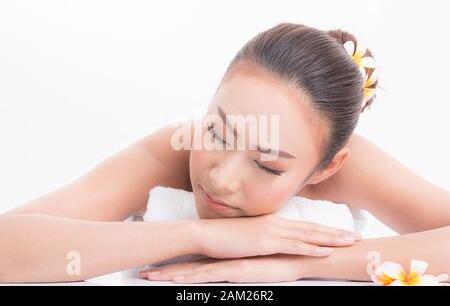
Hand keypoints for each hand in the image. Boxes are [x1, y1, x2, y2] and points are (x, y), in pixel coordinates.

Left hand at [139, 254, 308, 282]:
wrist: (294, 256)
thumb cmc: (274, 260)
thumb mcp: (252, 264)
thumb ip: (240, 264)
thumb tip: (230, 268)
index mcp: (222, 259)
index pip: (193, 263)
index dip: (174, 265)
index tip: (155, 266)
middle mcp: (220, 260)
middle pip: (186, 266)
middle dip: (163, 270)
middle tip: (141, 273)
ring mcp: (225, 265)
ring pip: (191, 272)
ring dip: (169, 274)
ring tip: (148, 277)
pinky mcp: (235, 271)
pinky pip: (208, 276)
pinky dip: (190, 278)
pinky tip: (175, 279)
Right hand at [194, 214, 360, 258]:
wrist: (206, 234)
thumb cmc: (223, 236)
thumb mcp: (247, 236)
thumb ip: (262, 237)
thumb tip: (271, 243)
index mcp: (273, 222)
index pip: (304, 226)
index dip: (324, 229)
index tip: (340, 232)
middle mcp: (276, 223)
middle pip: (312, 228)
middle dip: (335, 232)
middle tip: (356, 236)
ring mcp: (272, 232)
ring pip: (308, 235)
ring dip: (331, 238)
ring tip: (350, 241)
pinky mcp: (266, 242)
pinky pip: (294, 246)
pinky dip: (312, 247)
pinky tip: (326, 250)